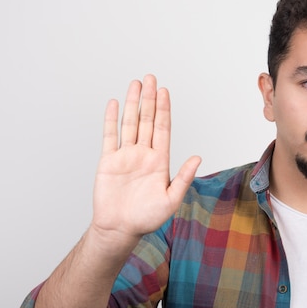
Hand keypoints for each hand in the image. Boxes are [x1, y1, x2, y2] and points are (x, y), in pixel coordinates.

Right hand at [90, 74, 200, 241]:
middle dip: (150, 99)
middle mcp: (144, 154)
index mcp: (160, 161)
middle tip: (151, 78)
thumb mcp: (170, 199)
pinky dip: (112, 119)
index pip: (162, 128)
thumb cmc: (146, 218)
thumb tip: (197, 157)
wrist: (119, 229)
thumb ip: (183, 178)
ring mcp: (126, 156)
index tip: (165, 91)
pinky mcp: (108, 161)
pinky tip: (115, 104)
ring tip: (136, 84)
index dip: (164, 109)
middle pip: (147, 120)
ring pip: (130, 124)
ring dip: (133, 104)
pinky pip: (110, 136)